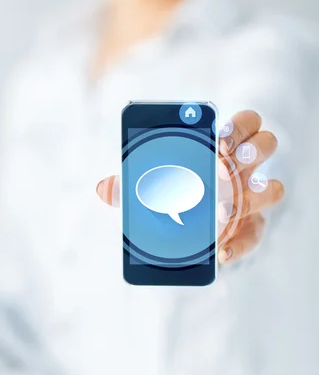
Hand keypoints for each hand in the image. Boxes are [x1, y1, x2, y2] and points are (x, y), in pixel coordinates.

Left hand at [96, 110, 284, 264]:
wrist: (183, 228)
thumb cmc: (170, 194)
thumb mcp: (148, 187)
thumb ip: (129, 186)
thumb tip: (103, 188)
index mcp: (223, 148)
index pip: (246, 123)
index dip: (238, 126)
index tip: (218, 135)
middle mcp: (243, 169)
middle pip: (266, 145)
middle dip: (251, 149)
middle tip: (226, 161)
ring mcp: (250, 198)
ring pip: (272, 188)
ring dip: (253, 194)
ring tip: (225, 206)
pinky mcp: (249, 227)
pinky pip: (256, 233)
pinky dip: (240, 244)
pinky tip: (221, 252)